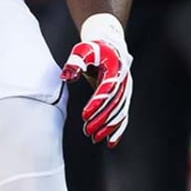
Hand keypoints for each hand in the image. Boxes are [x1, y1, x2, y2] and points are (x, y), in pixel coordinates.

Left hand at [61, 13, 132, 147]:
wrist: (110, 47)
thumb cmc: (93, 48)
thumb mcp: (82, 51)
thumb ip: (74, 63)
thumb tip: (65, 76)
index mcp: (115, 70)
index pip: (106, 90)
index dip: (96, 104)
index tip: (84, 115)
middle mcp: (123, 83)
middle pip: (113, 105)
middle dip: (101, 120)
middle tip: (87, 131)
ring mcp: (125, 92)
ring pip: (119, 113)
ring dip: (108, 127)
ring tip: (94, 138)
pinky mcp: (123, 98)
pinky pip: (122, 116)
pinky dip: (118, 130)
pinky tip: (110, 143)